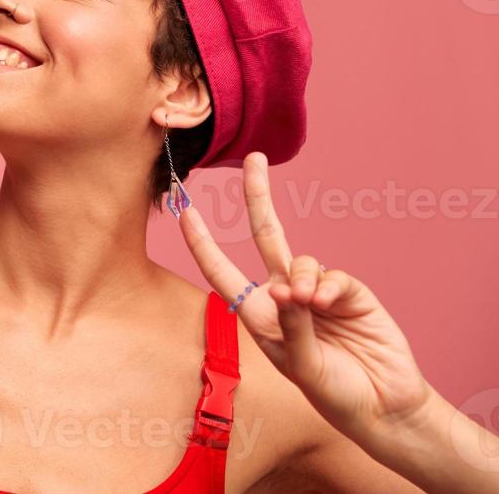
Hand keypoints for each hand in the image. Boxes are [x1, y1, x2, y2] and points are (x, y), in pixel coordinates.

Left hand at [176, 152, 432, 443]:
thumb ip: (292, 328)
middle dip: (258, 197)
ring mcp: (316, 291)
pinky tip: (329, 304)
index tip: (184, 211)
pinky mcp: (349, 291)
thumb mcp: (302, 366)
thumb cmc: (333, 393)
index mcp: (259, 314)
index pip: (222, 272)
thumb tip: (287, 288)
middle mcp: (284, 295)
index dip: (202, 242)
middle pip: (266, 236)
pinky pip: (332, 274)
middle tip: (254, 160)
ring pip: (301, 259)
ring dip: (304, 278)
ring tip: (311, 305)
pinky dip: (328, 286)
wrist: (383, 407)